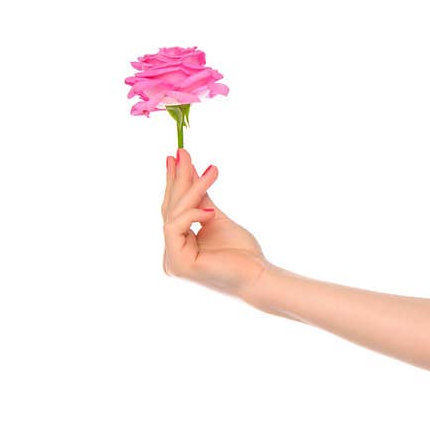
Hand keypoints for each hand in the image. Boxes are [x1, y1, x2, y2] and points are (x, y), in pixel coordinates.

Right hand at [161, 148, 265, 299]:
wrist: (259, 275)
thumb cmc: (243, 254)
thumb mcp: (217, 218)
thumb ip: (200, 200)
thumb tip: (190, 170)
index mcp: (179, 246)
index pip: (172, 209)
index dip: (174, 183)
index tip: (177, 157)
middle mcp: (171, 254)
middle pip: (170, 209)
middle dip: (178, 179)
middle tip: (183, 153)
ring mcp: (172, 260)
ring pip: (174, 215)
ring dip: (192, 189)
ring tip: (212, 171)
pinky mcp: (178, 264)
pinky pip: (175, 228)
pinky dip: (192, 215)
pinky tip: (210, 212)